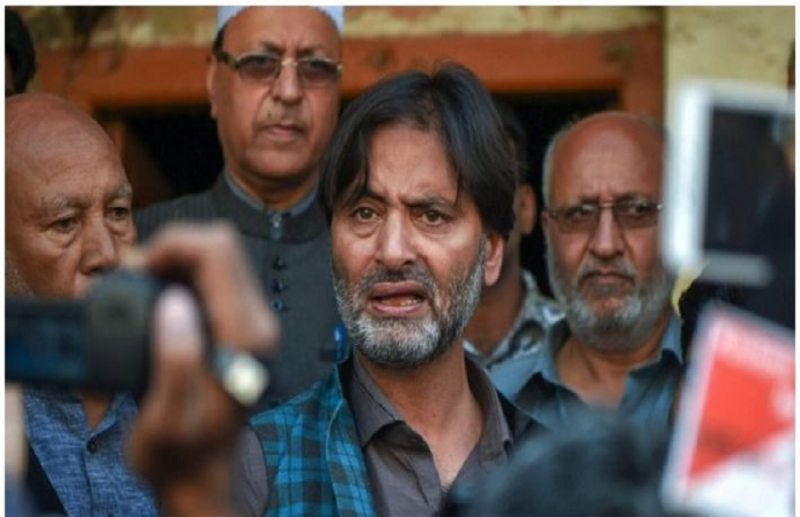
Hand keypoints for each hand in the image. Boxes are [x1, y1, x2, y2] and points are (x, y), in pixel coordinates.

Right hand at [128, 223, 278, 515]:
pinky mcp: (240, 324)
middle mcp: (258, 323)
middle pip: (223, 245)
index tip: (137, 268)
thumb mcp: (165, 420)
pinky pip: (214, 277)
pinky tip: (158, 298)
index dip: (173, 247)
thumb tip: (174, 303)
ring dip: (176, 260)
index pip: (219, 255)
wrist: (199, 471)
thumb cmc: (178, 452)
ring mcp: (251, 322)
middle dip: (174, 248)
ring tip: (142, 286)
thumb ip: (174, 362)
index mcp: (245, 339)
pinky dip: (181, 275)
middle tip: (136, 275)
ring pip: (219, 256)